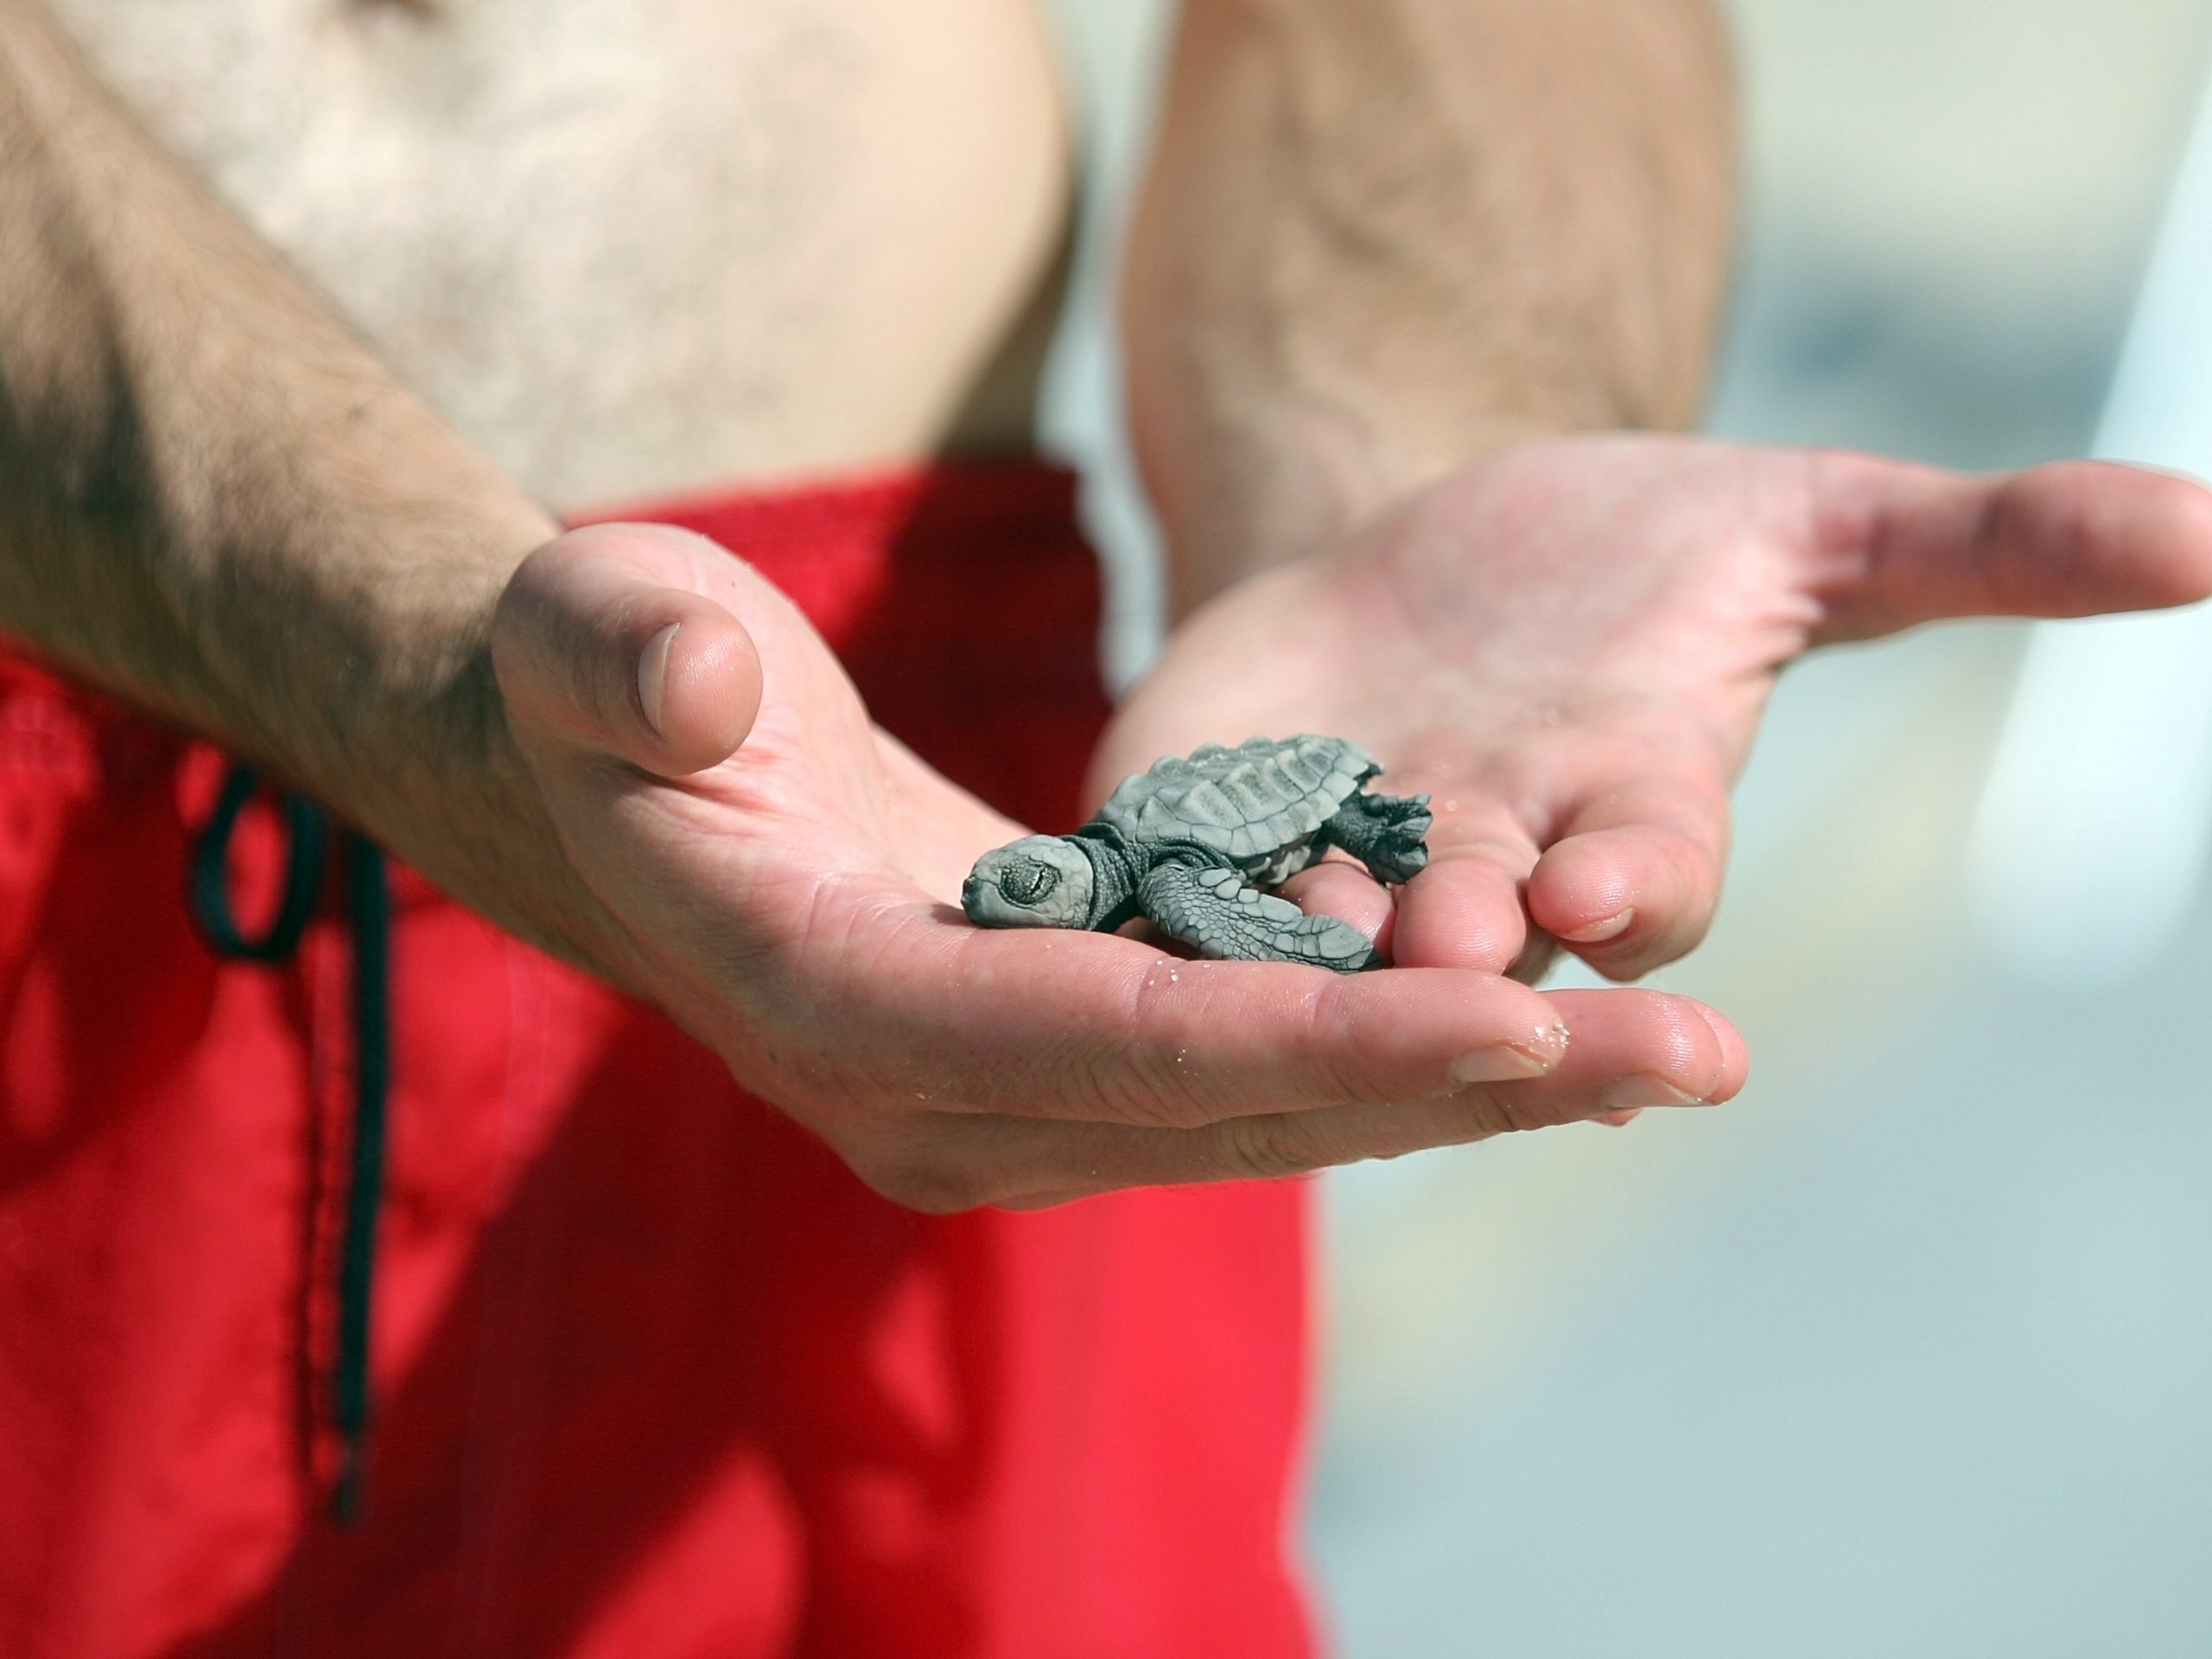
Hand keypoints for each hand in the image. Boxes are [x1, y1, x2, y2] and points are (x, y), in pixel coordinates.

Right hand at [487, 520, 1747, 1209]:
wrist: (630, 776)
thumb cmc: (614, 686)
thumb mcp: (595, 634)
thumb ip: (629, 659)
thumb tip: (709, 691)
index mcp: (839, 1003)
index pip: (1111, 1037)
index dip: (1312, 1033)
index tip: (1515, 1015)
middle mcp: (943, 1098)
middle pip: (1239, 1105)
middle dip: (1462, 1085)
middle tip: (1689, 1057)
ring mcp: (1011, 1099)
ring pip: (1276, 1111)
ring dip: (1475, 1090)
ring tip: (1678, 1059)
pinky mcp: (1070, 1061)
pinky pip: (1259, 1075)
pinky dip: (1402, 1059)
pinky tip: (1556, 1040)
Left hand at [1101, 434, 2211, 983]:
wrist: (1432, 556)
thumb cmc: (1633, 561)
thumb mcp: (1809, 521)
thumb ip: (1983, 540)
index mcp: (1623, 824)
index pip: (1644, 882)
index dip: (1631, 887)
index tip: (1608, 882)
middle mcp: (1483, 882)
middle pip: (1477, 947)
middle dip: (1467, 956)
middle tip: (1453, 949)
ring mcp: (1333, 870)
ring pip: (1313, 933)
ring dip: (1299, 942)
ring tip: (1277, 928)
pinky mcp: (1200, 835)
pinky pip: (1171, 871)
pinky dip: (1151, 880)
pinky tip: (1106, 871)